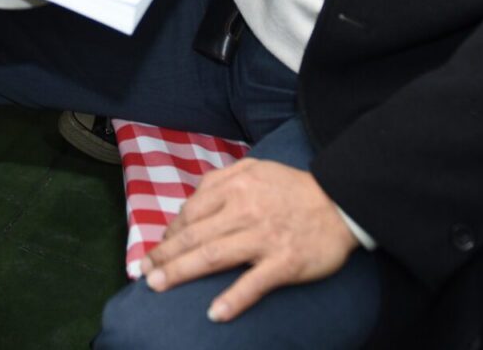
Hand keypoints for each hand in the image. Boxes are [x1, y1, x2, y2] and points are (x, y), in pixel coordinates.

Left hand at [139, 158, 357, 323]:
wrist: (340, 203)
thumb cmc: (293, 188)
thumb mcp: (255, 168)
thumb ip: (222, 179)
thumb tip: (192, 199)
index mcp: (236, 187)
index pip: (192, 213)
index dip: (170, 233)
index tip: (157, 249)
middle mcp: (245, 211)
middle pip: (195, 236)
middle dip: (164, 255)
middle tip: (142, 272)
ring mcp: (264, 238)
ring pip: (214, 257)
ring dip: (181, 273)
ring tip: (157, 286)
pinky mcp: (284, 263)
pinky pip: (254, 283)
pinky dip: (234, 299)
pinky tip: (215, 313)